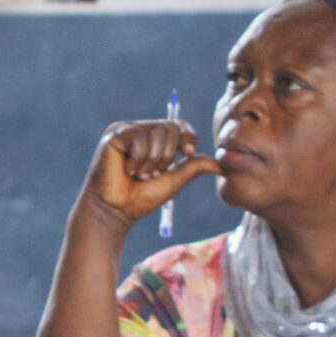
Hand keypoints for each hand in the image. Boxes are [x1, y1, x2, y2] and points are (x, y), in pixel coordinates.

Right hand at [78, 119, 220, 228]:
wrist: (117, 211)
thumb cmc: (142, 197)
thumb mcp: (175, 181)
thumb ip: (194, 167)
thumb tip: (221, 164)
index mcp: (155, 139)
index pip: (179, 125)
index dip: (187, 137)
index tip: (186, 154)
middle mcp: (141, 130)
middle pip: (170, 127)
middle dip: (167, 156)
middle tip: (151, 175)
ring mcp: (127, 131)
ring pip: (156, 131)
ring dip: (153, 160)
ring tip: (140, 174)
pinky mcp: (115, 135)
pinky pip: (139, 138)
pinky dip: (139, 160)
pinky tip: (128, 170)